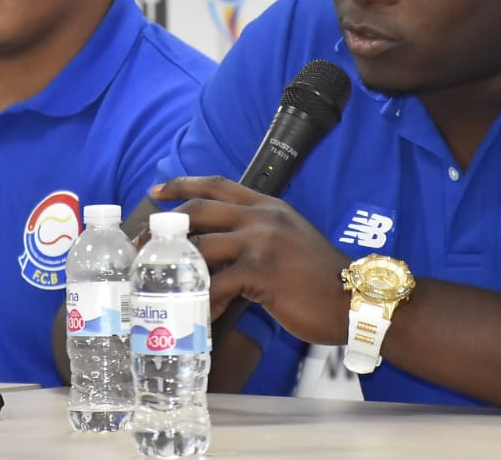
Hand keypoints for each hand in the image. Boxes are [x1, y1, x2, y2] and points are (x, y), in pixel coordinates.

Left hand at [148, 176, 351, 345]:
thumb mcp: (292, 237)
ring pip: (202, 248)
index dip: (184, 184)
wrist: (356, 298)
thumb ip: (261, 233)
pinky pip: (218, 285)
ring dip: (177, 268)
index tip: (158, 190)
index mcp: (268, 206)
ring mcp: (261, 243)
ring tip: (162, 285)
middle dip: (166, 227)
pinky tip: (202, 315)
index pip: (218, 185)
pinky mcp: (261, 273)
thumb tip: (226, 248)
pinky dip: (205, 302)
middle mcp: (263, 218)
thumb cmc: (322, 277)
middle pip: (200, 211)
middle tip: (144, 244)